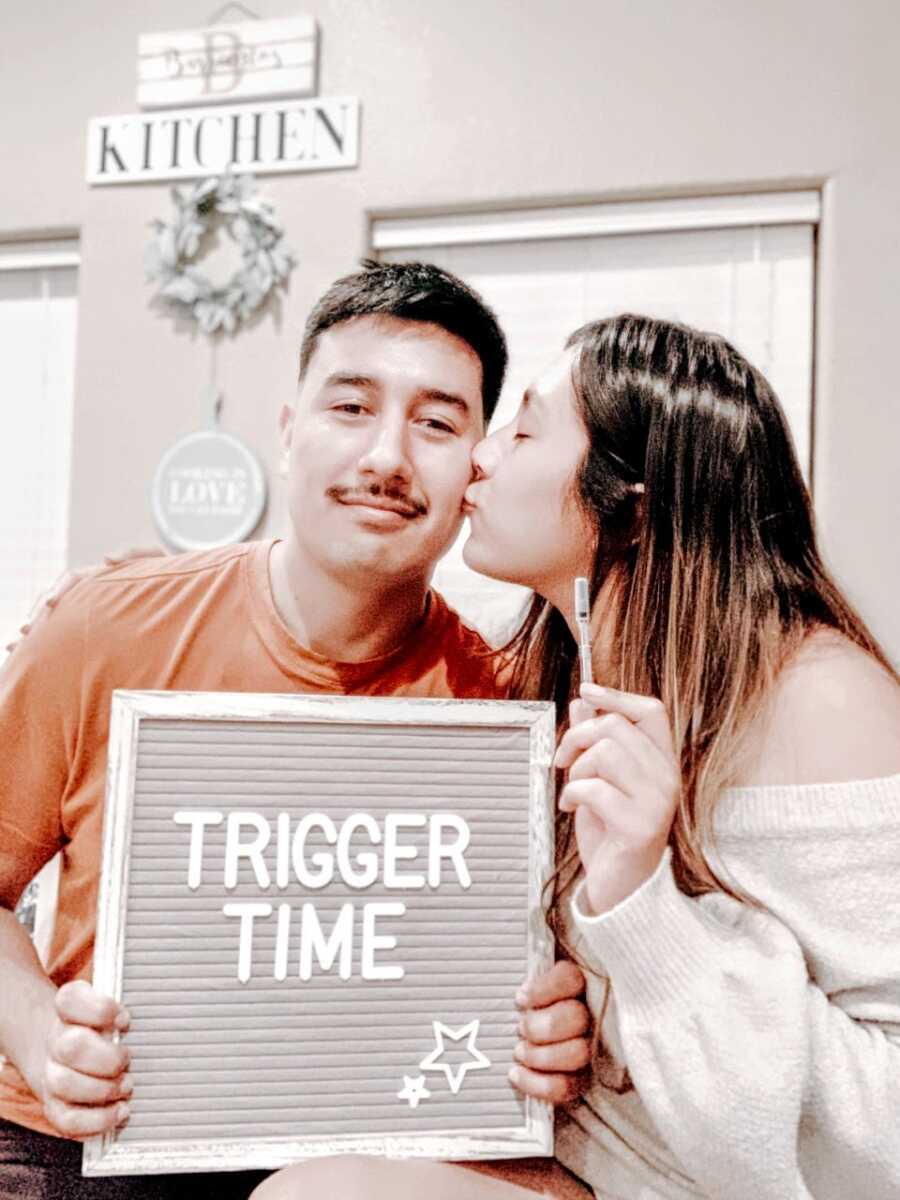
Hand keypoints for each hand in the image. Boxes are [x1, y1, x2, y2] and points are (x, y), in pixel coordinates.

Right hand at [4, 547, 163, 653]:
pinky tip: (27, 654)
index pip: (72, 579)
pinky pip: (65, 631)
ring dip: (37, 629)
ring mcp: (90, 606)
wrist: (177, 583)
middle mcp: (90, 589)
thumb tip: (106, 559)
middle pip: (56, 599)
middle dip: (39, 614)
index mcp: (100, 574)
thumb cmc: (165, 568)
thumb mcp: (152, 556)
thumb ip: (132, 554)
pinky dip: (46, 641)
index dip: (59, 589)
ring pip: (55, 617)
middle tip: (26, 631)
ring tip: (18, 645)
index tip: (50, 603)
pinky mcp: (93, 622)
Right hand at [31, 981, 131, 1138]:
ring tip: (127, 1086)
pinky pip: (68, 1120)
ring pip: (64, 1083)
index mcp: (71, 1010)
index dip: (99, 1010)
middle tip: (128, 1060)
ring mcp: (53, 1074)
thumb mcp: (118, 1008)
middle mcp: (58, 1040)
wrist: (74, 1058)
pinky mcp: (56, 1107)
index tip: (126, 1019)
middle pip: (71, 1046)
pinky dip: (97, 1120)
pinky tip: (120, 1111)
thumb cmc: (108, 1030)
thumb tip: (170, 1005)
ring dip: (102, 1089)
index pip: (70, 999)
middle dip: (107, 1058)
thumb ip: (136, 1003)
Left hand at [508, 960, 590, 1102]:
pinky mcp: (582, 1079)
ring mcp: (589, 1048)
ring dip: (541, 1055)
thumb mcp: (515, 980)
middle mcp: (588, 1014)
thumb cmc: (520, 1009)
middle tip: (520, 1028)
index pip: (570, 978)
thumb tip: (511, 940)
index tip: (519, 999)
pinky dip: (538, 1084)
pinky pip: (568, 1087)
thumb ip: (522, 970)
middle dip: (541, 1026)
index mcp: (574, 984)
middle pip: (576, 1017)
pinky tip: (515, 1074)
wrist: (516, 1049)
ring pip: (578, 1053)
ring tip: (519, 1051)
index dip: (544, 989)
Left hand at [555, 683, 679, 915]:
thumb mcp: (600, 779)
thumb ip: (596, 741)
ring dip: (576, 769)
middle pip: (616, 726)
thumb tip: (583, 702)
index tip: (586, 690)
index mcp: (662, 762)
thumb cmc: (611, 833)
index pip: (651, 711)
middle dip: (578, 737)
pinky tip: (573, 808)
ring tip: (573, 790)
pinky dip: (573, 794)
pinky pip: (595, 787)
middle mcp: (667, 778)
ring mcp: (657, 802)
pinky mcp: (639, 826)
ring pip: (605, 752)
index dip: (617, 695)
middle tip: (564, 760)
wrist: (621, 889)